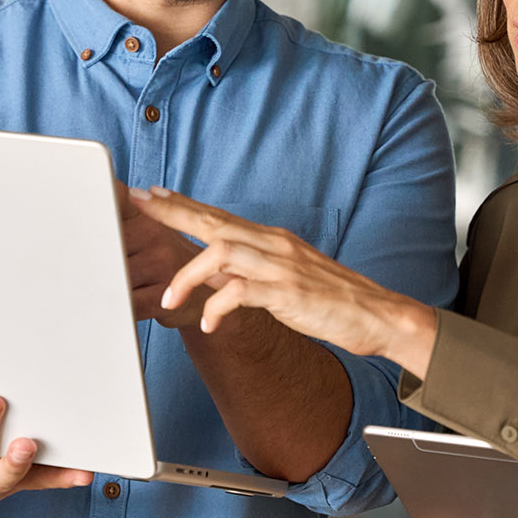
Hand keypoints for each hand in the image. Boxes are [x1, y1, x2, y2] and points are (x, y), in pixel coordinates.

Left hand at [127, 186, 436, 371]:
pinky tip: (209, 323)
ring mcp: (282, 266)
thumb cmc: (330, 301)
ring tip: (169, 297)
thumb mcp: (284, 279)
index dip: (183, 203)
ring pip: (223, 251)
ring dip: (189, 273)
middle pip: (214, 220)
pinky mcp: (290, 293)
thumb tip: (213, 274)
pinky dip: (219, 306)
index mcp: (271, 240)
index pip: (219, 215)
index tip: (151, 194)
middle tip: (138, 204)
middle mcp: (274, 245)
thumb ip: (249, 272)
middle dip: (172, 212)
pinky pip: (243, 292)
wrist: (379, 316)